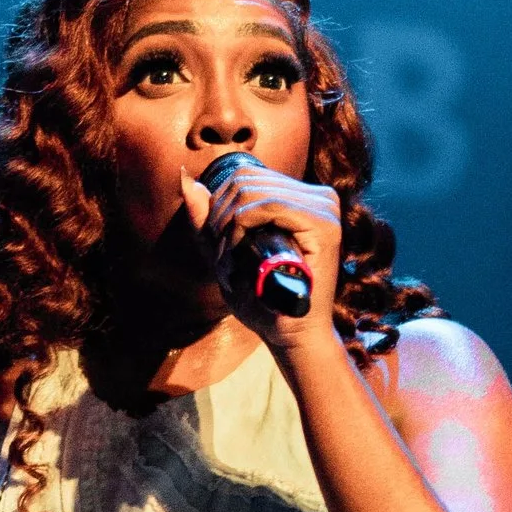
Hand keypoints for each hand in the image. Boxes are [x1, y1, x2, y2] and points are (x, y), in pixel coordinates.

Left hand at [183, 157, 343, 347]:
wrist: (290, 335)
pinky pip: (268, 206)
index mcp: (302, 197)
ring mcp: (325, 207)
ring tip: (228, 262)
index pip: (247, 175)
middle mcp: (318, 196)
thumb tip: (186, 180)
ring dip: (227, 228)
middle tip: (219, 258)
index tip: (215, 244)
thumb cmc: (262, 299)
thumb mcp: (225, 253)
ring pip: (252, 191)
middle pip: (246, 180)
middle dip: (219, 218)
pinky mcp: (324, 225)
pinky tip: (238, 254)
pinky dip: (241, 227)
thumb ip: (205, 218)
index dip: (218, 204)